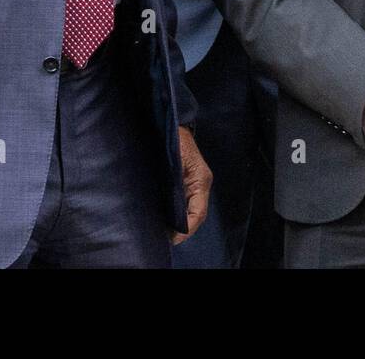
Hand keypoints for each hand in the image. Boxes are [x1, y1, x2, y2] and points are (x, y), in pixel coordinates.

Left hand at [172, 126, 211, 242]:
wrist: (172, 124)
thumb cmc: (174, 137)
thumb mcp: (174, 158)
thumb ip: (174, 180)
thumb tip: (170, 205)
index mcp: (201, 180)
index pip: (198, 212)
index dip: (186, 227)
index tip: (173, 237)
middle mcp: (200, 185)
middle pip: (195, 215)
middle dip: (182, 229)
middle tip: (165, 239)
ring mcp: (194, 184)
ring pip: (190, 211)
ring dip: (178, 223)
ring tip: (163, 234)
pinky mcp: (185, 183)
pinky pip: (184, 204)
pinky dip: (176, 214)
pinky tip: (164, 219)